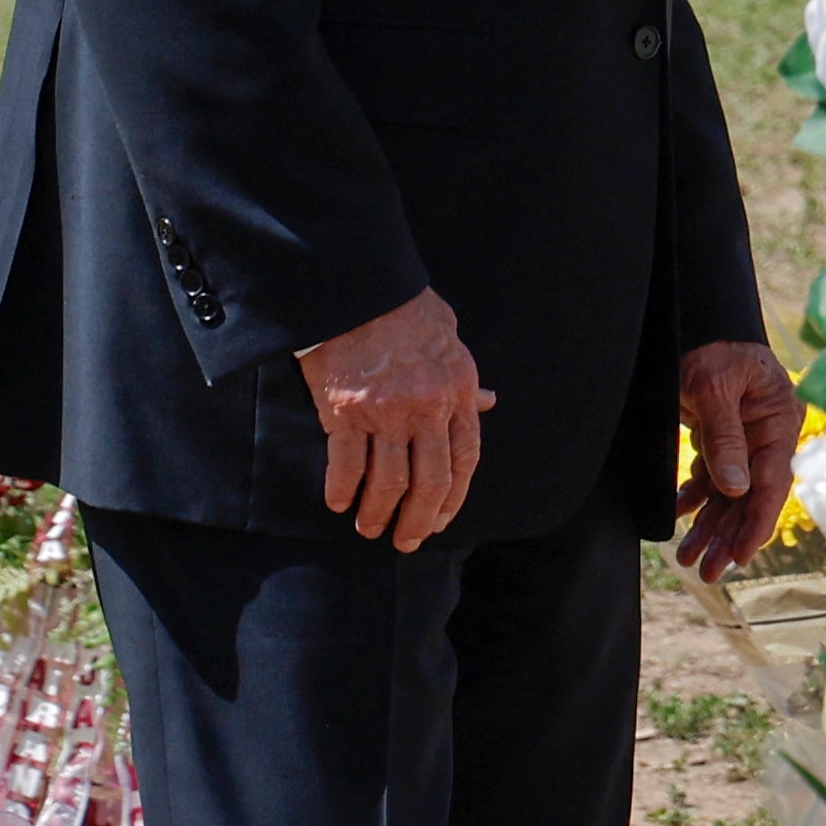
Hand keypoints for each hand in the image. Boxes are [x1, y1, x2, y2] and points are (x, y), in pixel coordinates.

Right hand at [298, 286, 487, 548]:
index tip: (441, 520)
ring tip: (370, 527)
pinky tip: (338, 502)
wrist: (356, 284)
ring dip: (378, 511)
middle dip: (420, 519)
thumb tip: (487, 403)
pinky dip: (343, 488)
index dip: (454, 497)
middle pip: (430, 481)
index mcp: (457, 390)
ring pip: (389, 480)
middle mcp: (427, 406)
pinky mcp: (346, 411)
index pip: (465, 459)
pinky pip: (347, 464)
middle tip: (407, 541)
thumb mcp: (449, 337)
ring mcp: (387, 411)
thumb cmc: (402, 306)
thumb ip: (464, 379)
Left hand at [671, 337, 798, 581]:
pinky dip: (694, 499)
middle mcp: (765, 436)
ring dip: (710, 527)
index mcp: (778, 422)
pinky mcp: (721, 439)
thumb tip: (736, 488)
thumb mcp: (713, 389)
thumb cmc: (713, 348)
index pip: (772, 482)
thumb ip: (725, 438)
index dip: (757, 522)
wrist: (697, 321)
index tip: (741, 555)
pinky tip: (678, 519)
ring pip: (729, 495)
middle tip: (708, 572)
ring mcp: (744, 440)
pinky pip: (711, 479)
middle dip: (728, 537)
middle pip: (750, 497)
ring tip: (690, 559)